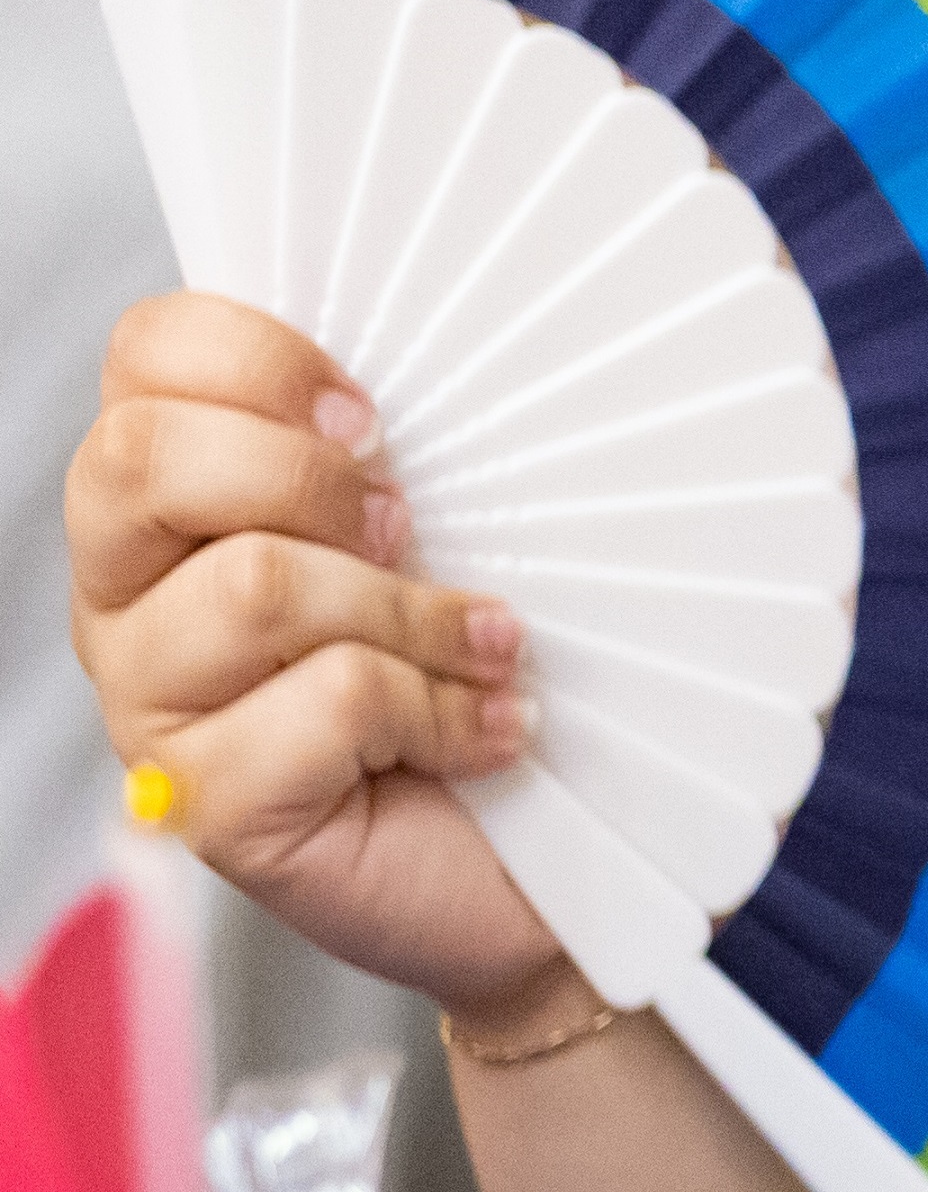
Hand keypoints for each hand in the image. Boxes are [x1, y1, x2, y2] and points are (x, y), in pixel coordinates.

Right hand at [65, 293, 568, 1019]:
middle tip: (409, 526)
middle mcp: (126, 596)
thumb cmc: (483, 670)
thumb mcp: (456, 525)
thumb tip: (477, 329)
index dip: (259, 357)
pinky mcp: (204, 804)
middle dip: (305, 477)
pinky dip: (438, 712)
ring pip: (254, 587)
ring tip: (483, 647)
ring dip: (409, 613)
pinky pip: (322, 704)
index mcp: (169, 499)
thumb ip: (406, 441)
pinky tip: (483, 733)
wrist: (537, 861)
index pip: (145, 356)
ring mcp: (148, 706)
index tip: (375, 415)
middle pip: (141, 461)